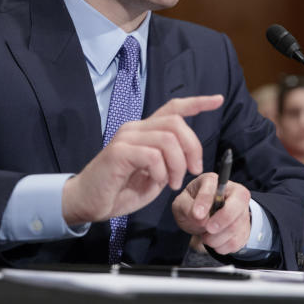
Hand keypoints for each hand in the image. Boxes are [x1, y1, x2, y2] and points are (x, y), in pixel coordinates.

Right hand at [62, 94, 223, 225]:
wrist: (86, 203)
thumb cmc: (118, 190)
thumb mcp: (153, 175)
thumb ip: (168, 162)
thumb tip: (188, 159)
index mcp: (144, 132)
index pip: (173, 108)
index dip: (197, 103)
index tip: (217, 100)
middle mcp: (135, 128)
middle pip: (176, 123)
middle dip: (193, 147)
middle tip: (192, 170)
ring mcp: (126, 138)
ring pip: (168, 139)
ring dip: (177, 165)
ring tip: (171, 183)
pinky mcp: (119, 152)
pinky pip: (152, 155)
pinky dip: (161, 172)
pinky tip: (156, 182)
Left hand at [171, 172, 251, 254]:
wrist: (202, 220)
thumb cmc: (192, 207)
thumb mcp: (181, 204)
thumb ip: (186, 207)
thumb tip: (200, 218)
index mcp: (214, 181)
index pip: (214, 187)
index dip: (205, 201)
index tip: (197, 214)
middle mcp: (232, 192)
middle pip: (237, 205)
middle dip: (221, 220)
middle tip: (208, 229)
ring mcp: (242, 210)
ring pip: (235, 227)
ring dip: (217, 238)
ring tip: (206, 236)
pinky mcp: (245, 228)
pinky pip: (237, 241)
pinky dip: (222, 247)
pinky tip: (214, 241)